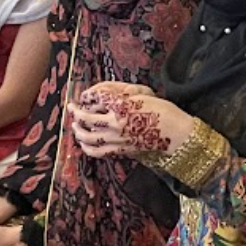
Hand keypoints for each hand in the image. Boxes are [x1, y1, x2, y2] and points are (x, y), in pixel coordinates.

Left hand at [71, 82, 193, 159]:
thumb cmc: (163, 111)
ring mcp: (116, 139)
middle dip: (76, 112)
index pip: (97, 97)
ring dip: (78, 130)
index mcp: (122, 106)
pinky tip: (84, 143)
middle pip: (86, 117)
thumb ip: (122, 94)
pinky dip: (87, 147)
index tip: (85, 94)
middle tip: (71, 107)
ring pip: (87, 136)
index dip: (89, 94)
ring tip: (75, 125)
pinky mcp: (119, 150)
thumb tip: (104, 95)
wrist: (174, 133)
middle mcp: (115, 123)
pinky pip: (97, 151)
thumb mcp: (144, 95)